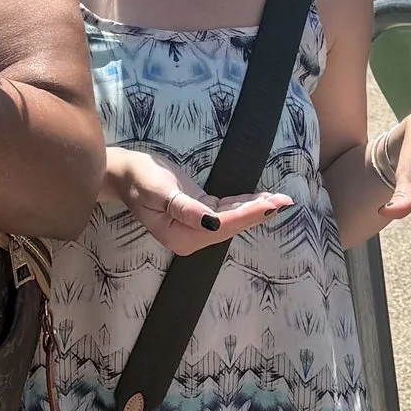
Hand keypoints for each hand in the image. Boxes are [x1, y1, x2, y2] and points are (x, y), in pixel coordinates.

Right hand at [103, 144, 290, 254]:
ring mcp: (196, 227)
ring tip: (280, 200)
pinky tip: (262, 199)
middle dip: (258, 213)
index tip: (269, 205)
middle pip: (230, 226)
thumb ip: (185, 209)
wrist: (125, 173)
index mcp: (180, 236)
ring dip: (256, 209)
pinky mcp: (199, 214)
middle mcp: (190, 237)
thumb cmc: (139, 179)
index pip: (221, 226)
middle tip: (285, 201)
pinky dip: (244, 205)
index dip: (247, 215)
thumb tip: (211, 224)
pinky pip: (226, 211)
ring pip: (231, 219)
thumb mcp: (159, 191)